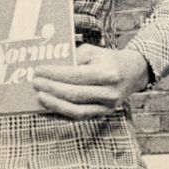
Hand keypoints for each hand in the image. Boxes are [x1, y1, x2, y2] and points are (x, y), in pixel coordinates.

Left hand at [31, 44, 150, 118]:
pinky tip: (49, 107)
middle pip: (75, 94)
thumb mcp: (93, 51)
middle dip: (52, 89)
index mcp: (108, 73)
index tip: (38, 70)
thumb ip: (74, 58)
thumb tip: (50, 68)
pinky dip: (62, 113)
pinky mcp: (103, 114)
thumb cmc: (108, 60)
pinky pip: (79, 116)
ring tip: (39, 96)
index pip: (76, 75)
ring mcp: (107, 107)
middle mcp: (109, 92)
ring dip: (55, 104)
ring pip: (77, 111)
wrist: (133, 72)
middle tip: (35, 83)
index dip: (55, 74)